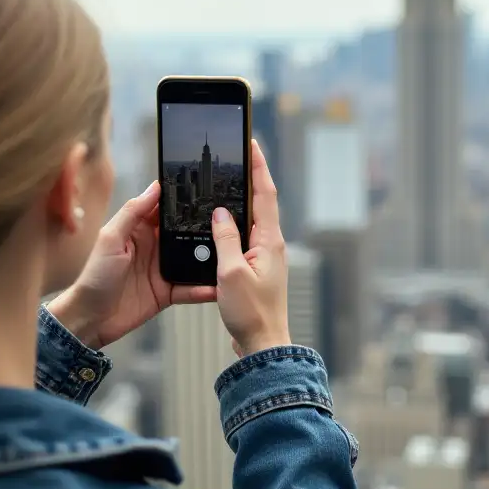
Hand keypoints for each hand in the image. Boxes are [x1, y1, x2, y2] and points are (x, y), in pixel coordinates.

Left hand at [49, 181, 214, 348]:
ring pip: (192, 260)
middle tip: (228, 222)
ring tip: (230, 253)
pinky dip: (203, 288)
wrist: (91, 319)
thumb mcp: (110, 239)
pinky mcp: (168, 292)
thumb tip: (155, 188)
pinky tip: (217, 287)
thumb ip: (132, 213)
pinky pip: (190, 289)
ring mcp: (163, 270)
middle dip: (205, 228)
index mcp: (139, 230)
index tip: (205, 190)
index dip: (182, 200)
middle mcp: (154, 247)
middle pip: (184, 233)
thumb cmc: (95, 277)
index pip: (164, 209)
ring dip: (208, 258)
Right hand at [211, 139, 290, 356]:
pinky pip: (243, 239)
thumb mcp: (231, 273)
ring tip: (225, 182)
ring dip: (239, 201)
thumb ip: (225, 239)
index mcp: (269, 241)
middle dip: (248, 177)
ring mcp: (264, 257)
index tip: (252, 142)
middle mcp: (271, 245)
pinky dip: (232, 226)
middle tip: (236, 155)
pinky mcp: (256, 270)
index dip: (258, 166)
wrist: (263, 346)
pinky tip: (217, 226)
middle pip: (260, 203)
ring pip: (250, 221)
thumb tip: (220, 212)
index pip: (265, 194)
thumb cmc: (251, 313)